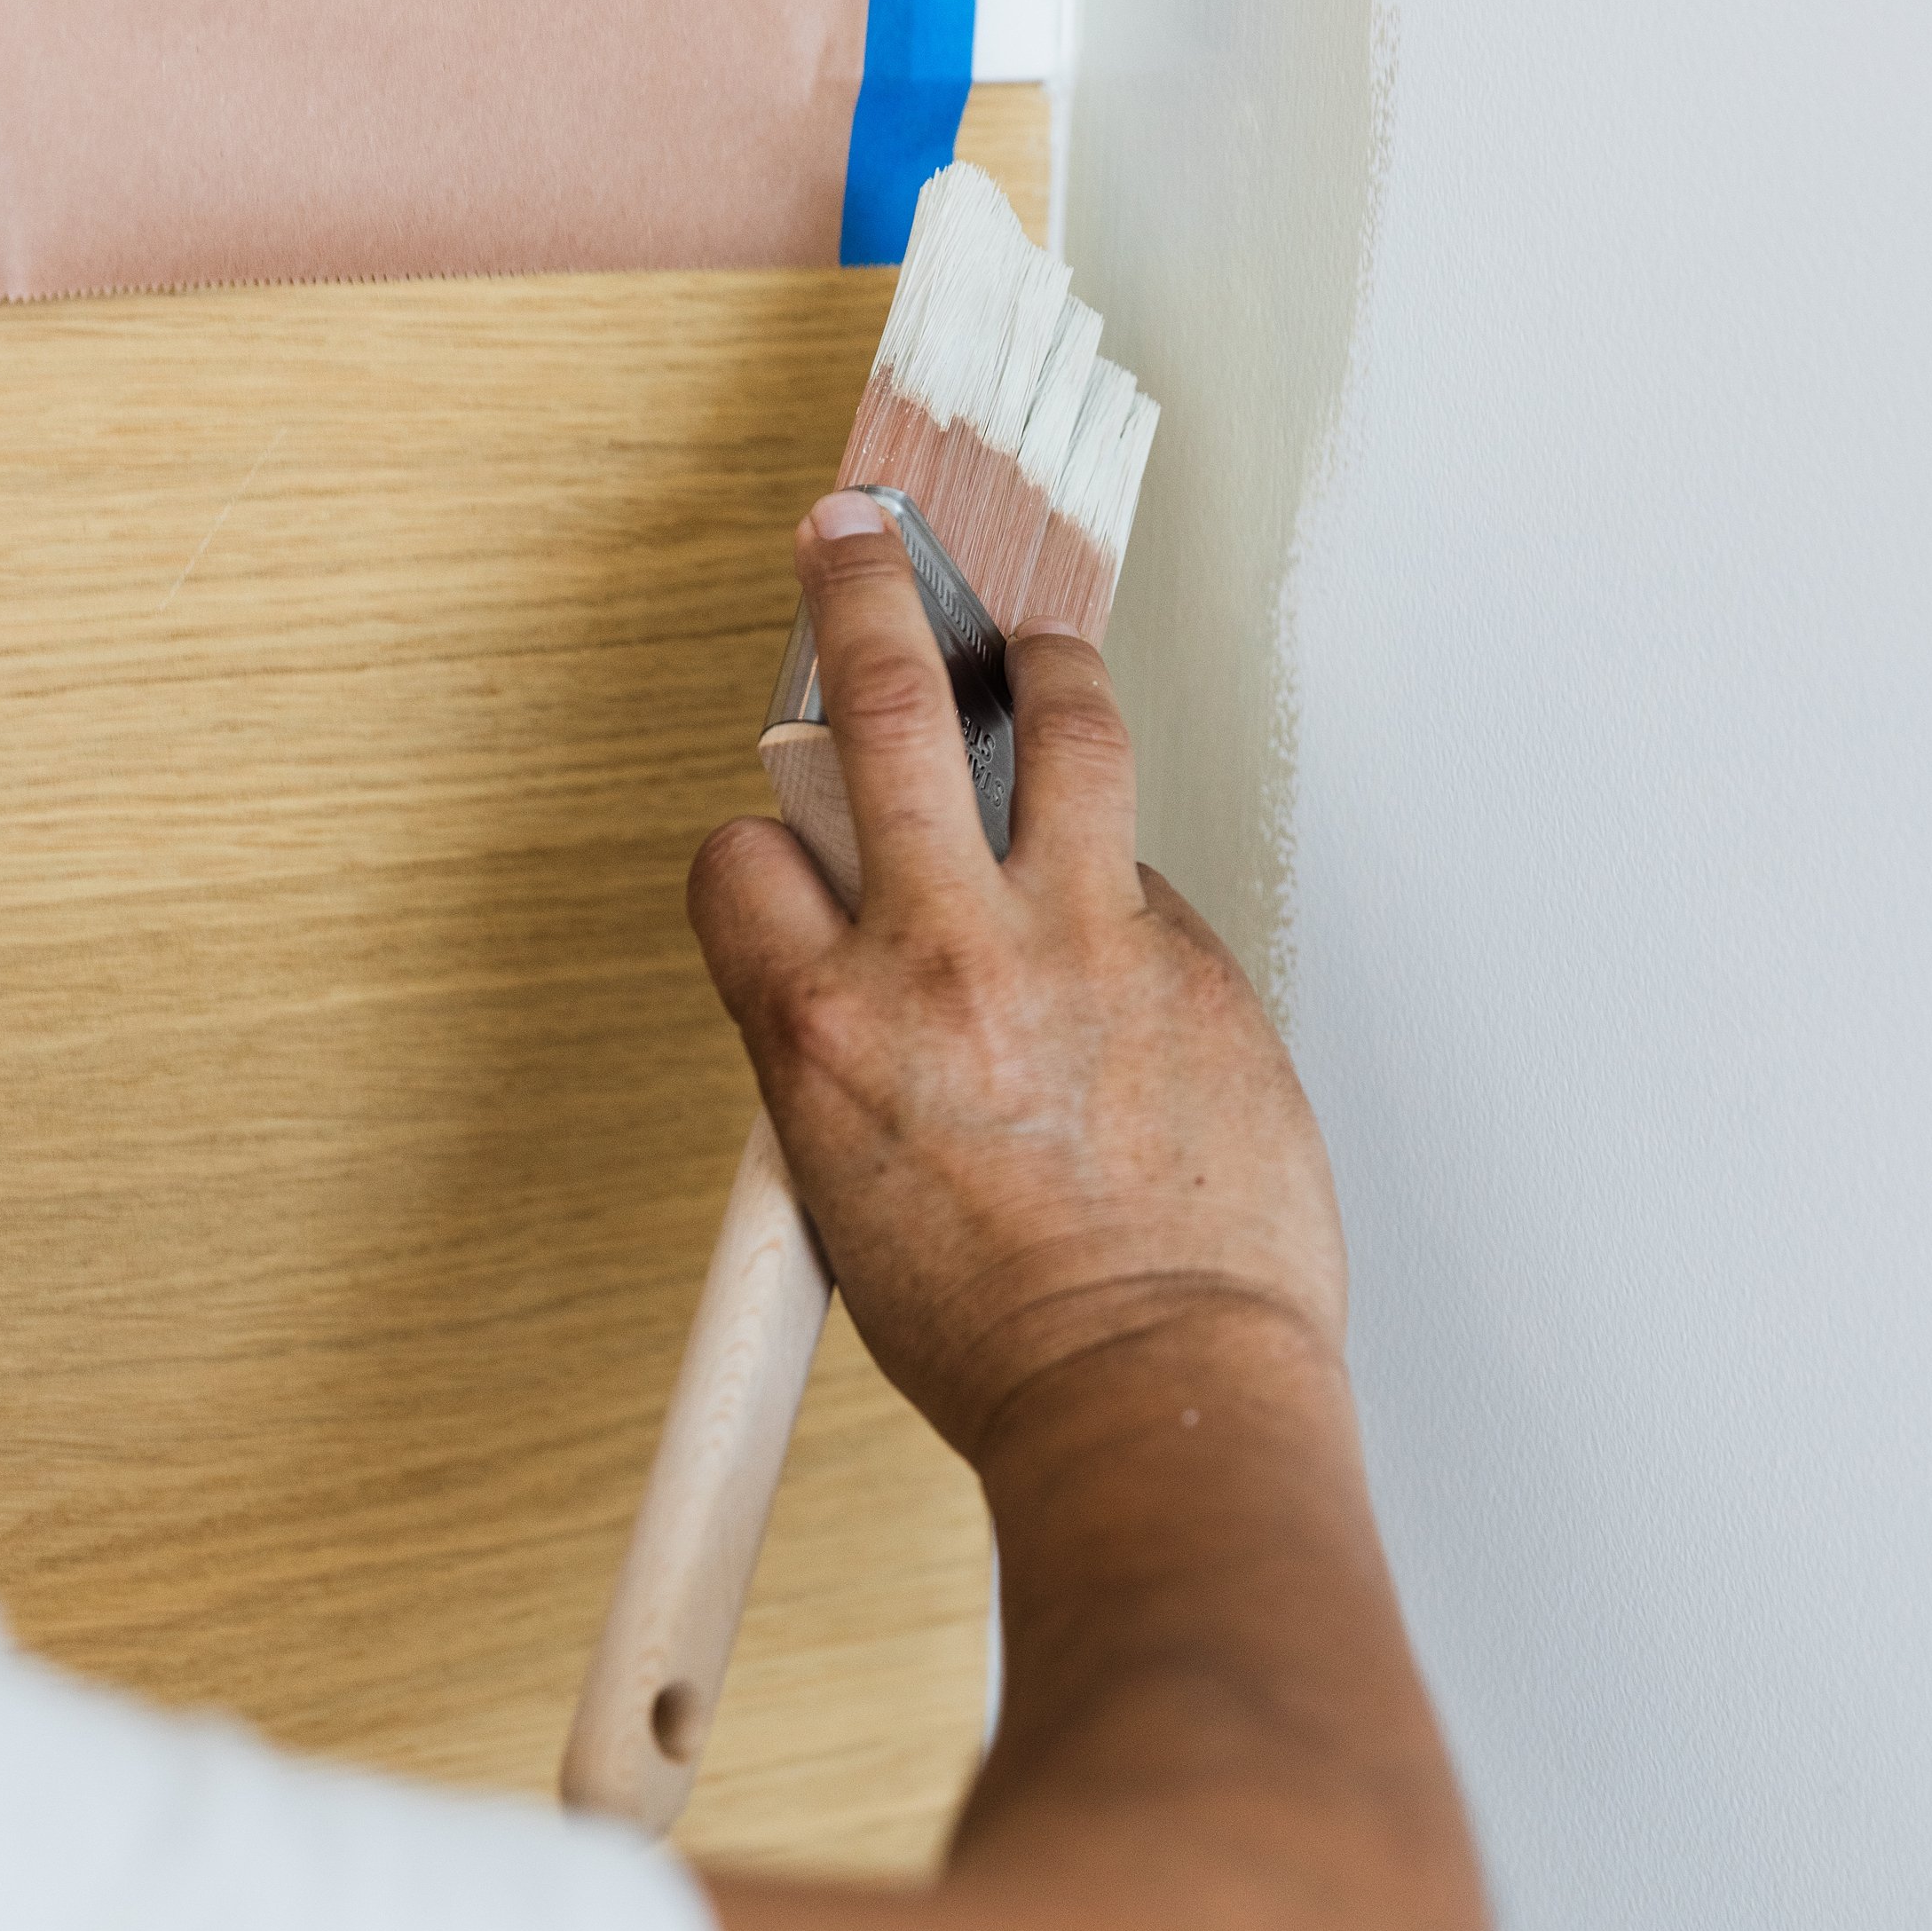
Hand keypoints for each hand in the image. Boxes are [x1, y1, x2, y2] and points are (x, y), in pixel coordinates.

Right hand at [688, 491, 1350, 1465]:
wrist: (1153, 1392)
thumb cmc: (997, 1336)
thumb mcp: (844, 1194)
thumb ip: (838, 1052)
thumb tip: (859, 974)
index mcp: (826, 1031)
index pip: (739, 859)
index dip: (756, 853)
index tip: (779, 848)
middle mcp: (946, 956)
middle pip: (889, 702)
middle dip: (858, 589)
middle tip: (852, 538)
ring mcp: (1083, 941)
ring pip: (1063, 720)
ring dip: (1038, 664)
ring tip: (1030, 651)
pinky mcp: (1192, 958)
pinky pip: (1146, 869)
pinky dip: (1122, 879)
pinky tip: (1121, 947)